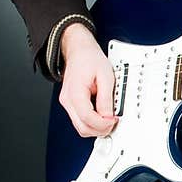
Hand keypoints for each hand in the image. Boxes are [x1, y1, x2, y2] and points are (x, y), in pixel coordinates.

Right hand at [59, 23, 117, 137]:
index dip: (103, 123)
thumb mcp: (105, 75)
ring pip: (81, 127)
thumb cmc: (89, 59)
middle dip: (100, 130)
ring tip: (108, 119)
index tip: (114, 120)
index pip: (87, 118)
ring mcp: (67, 103)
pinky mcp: (71, 105)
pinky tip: (101, 115)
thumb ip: (106, 98)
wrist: (79, 51)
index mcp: (75, 92)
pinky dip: (92, 122)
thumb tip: (109, 116)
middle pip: (82, 128)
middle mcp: (67, 100)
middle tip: (113, 123)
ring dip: (96, 128)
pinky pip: (81, 120)